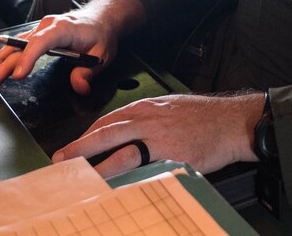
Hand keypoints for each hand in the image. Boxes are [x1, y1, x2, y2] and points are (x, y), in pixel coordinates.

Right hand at [0, 0, 146, 95]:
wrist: (100, 18)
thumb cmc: (100, 34)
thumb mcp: (102, 54)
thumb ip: (89, 71)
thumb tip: (80, 86)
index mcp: (63, 27)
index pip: (41, 42)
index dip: (28, 58)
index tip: (17, 75)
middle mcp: (47, 26)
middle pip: (22, 46)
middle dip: (4, 64)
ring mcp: (40, 29)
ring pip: (15, 45)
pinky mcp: (36, 35)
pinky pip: (17, 45)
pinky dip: (4, 56)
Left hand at [52, 92, 263, 177]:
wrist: (231, 121)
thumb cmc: (204, 116)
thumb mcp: (170, 107)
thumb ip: (147, 118)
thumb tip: (128, 132)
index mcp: (145, 107)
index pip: (108, 121)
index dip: (88, 135)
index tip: (74, 147)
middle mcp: (146, 119)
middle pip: (105, 132)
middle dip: (79, 147)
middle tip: (59, 159)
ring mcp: (157, 137)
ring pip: (117, 149)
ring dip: (94, 163)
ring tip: (77, 175)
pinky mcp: (169, 155)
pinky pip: (140, 166)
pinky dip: (122, 175)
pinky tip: (111, 185)